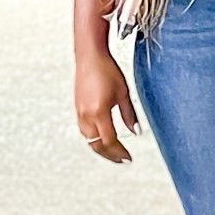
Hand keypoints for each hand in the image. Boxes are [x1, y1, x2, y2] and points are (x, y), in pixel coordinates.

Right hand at [75, 49, 139, 164]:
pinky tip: (100, 136)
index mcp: (99, 112)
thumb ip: (129, 115)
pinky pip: (84, 130)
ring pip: (88, 139)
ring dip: (100, 147)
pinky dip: (93, 138)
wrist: (90, 56)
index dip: (119, 152)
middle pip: (96, 145)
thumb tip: (136, 131)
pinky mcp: (78, 108)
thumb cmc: (106, 69)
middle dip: (109, 155)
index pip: (109, 141)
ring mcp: (80, 112)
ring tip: (112, 150)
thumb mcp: (123, 93)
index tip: (127, 158)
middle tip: (121, 159)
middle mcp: (86, 115)